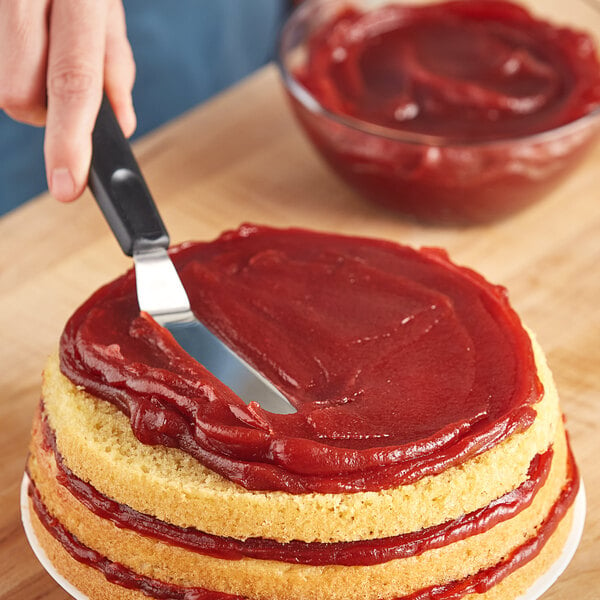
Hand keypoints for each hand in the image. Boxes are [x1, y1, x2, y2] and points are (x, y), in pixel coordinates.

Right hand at [0, 0, 135, 201]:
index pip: (73, 80)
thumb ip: (111, 62)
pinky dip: (8, 59)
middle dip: (41, 112)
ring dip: (21, 82)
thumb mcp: (103, 1)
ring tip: (37, 44)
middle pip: (18, 91)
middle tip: (55, 87)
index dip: (69, 142)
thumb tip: (120, 124)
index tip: (68, 186)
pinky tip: (22, 34)